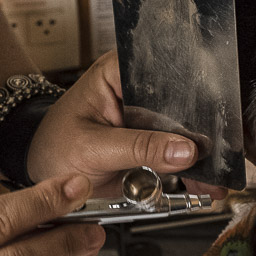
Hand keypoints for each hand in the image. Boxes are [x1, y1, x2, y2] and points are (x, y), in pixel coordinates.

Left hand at [26, 51, 228, 198]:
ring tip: (212, 177)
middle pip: (179, 107)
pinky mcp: (148, 144)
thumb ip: (139, 148)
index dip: (186, 103)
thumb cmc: (54, 147)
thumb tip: (183, 150)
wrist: (42, 174)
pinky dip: (188, 172)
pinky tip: (202, 182)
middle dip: (197, 135)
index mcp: (119, 73)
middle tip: (212, 158)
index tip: (202, 130)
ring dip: (198, 158)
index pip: (164, 79)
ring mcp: (145, 119)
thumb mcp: (93, 148)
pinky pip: (175, 156)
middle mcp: (136, 91)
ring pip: (182, 134)